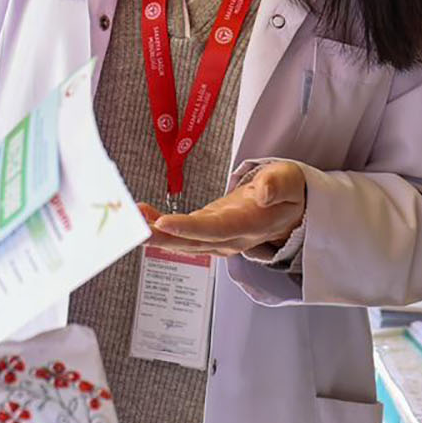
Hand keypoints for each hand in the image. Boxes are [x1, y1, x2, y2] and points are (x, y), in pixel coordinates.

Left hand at [139, 161, 307, 258]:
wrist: (291, 206)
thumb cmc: (289, 190)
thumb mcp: (290, 180)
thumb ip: (278, 184)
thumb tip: (263, 193)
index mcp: (249, 225)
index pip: (215, 230)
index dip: (188, 229)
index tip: (163, 223)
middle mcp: (230, 238)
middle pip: (191, 241)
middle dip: (159, 235)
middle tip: (132, 225)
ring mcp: (218, 238)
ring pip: (182, 242)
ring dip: (154, 233)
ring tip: (130, 220)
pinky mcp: (209, 232)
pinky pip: (182, 235)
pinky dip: (160, 228)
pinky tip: (142, 217)